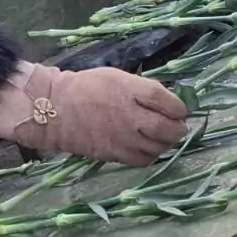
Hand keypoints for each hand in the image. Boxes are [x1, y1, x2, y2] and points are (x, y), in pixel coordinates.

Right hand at [0, 64, 188, 165]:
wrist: (56, 110)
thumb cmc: (86, 87)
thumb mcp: (116, 76)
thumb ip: (141, 89)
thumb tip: (166, 101)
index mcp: (130, 90)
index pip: (167, 101)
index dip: (179, 107)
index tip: (180, 110)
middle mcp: (130, 116)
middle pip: (167, 128)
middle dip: (178, 129)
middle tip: (178, 127)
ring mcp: (123, 138)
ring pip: (159, 147)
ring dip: (166, 143)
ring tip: (163, 138)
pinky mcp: (115, 155)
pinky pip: (143, 160)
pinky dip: (151, 155)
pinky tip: (148, 148)